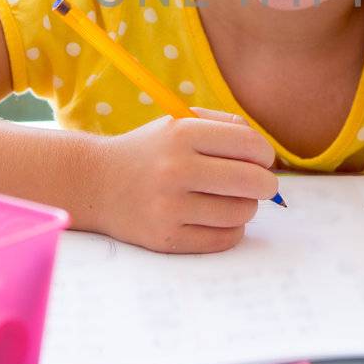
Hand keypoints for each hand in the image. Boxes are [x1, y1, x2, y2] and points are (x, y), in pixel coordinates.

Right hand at [87, 107, 277, 253]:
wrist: (95, 183)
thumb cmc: (150, 151)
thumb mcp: (179, 124)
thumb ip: (226, 127)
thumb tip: (268, 155)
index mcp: (181, 134)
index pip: (250, 144)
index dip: (265, 154)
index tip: (260, 160)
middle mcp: (175, 169)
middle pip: (252, 181)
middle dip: (266, 184)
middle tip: (259, 184)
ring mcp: (169, 207)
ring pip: (242, 212)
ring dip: (245, 207)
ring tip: (229, 199)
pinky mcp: (166, 238)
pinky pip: (224, 239)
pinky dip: (230, 229)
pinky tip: (216, 218)